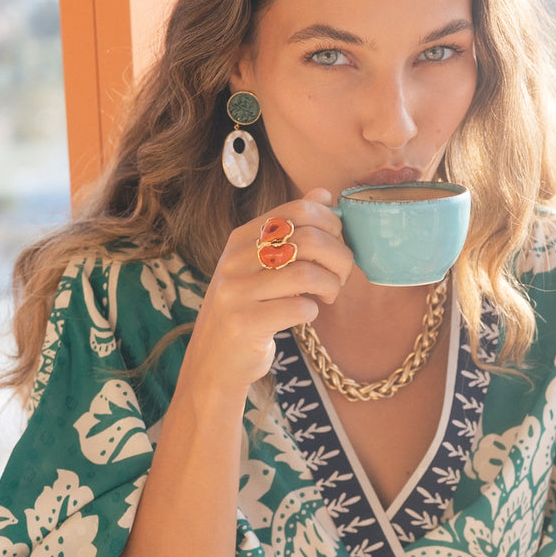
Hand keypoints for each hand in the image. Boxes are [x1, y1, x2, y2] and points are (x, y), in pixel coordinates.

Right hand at [182, 189, 352, 397]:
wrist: (214, 361)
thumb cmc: (247, 310)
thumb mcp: (261, 266)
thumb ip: (289, 232)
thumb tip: (323, 194)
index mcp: (241, 239)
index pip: (298, 211)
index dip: (331, 225)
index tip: (337, 247)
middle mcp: (234, 260)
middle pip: (307, 240)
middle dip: (339, 258)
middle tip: (341, 277)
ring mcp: (235, 292)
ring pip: (306, 274)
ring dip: (330, 286)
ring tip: (327, 297)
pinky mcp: (244, 323)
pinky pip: (298, 309)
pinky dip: (312, 312)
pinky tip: (306, 315)